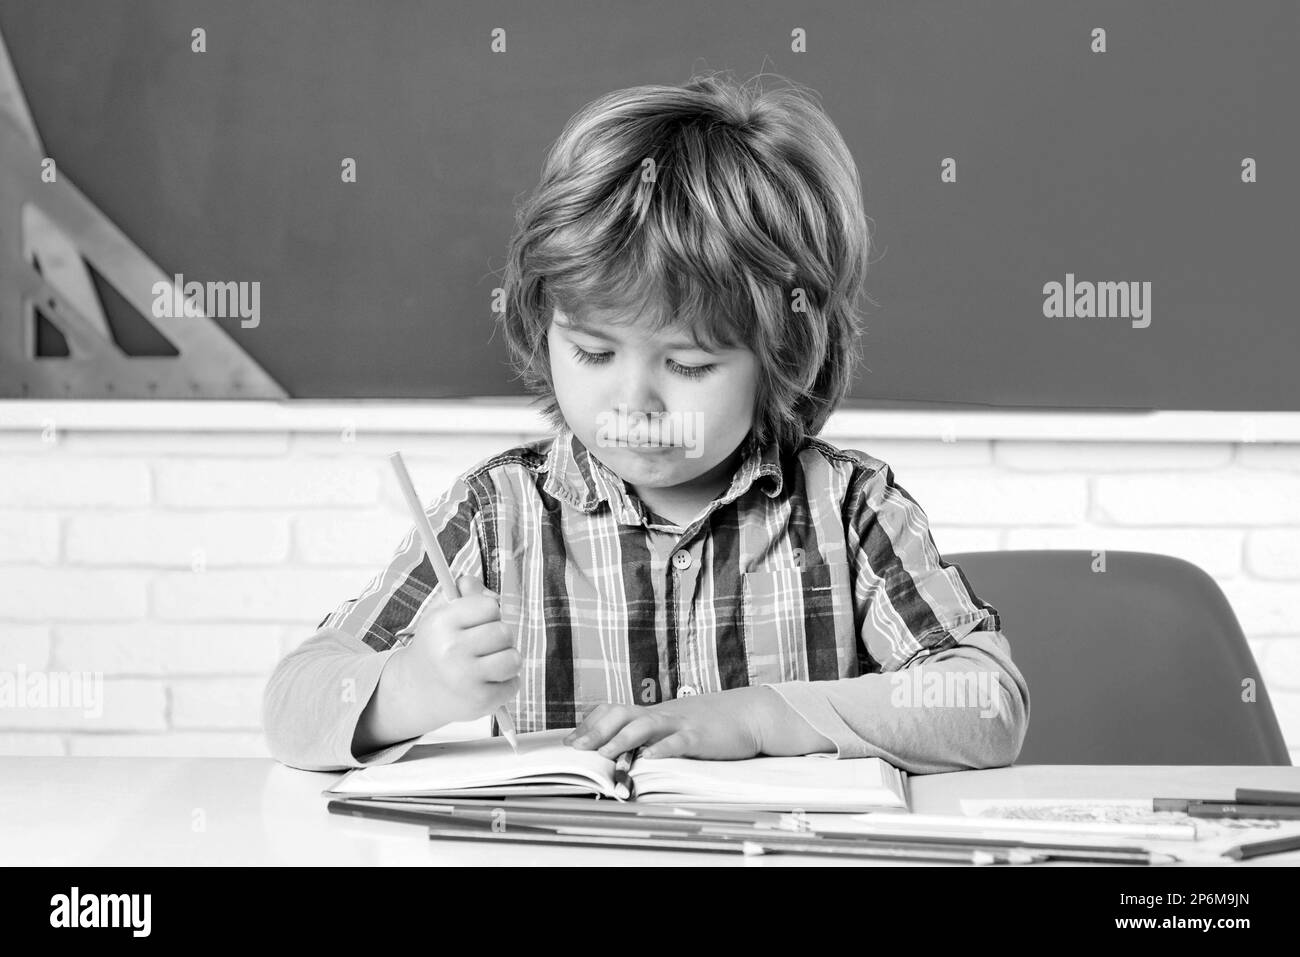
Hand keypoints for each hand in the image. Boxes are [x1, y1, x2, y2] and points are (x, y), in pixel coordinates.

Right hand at [393, 575, 520, 724]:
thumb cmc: (436, 646)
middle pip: (505, 632)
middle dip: (498, 638)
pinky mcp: (480, 702)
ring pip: (514, 659)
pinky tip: (487, 682)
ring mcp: (466, 679)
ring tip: (489, 663)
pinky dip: (506, 683)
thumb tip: (494, 595)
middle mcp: (451, 651)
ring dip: (506, 660)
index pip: (490, 606)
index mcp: (441, 624)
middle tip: (482, 646)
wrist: (415, 690)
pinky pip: (514, 684)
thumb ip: (467, 592)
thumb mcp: (442, 612)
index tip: (476, 622)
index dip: (488, 613)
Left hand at [561, 689, 765, 760]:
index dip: (590, 724)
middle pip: (621, 714)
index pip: (613, 710)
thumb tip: (622, 750)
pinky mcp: (699, 737)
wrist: (748, 714)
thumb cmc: (709, 724)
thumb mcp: (674, 725)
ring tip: (605, 754)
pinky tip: (650, 759)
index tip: (570, 740)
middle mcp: (661, 715)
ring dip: (621, 740)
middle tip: (577, 748)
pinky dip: (663, 750)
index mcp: (653, 713)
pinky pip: (678, 742)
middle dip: (596, 731)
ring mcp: (680, 724)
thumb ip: (651, 735)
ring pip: (645, 726)